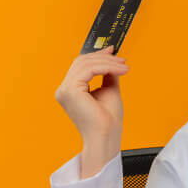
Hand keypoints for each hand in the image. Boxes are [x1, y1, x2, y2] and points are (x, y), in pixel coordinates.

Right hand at [54, 46, 129, 174]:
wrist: (107, 136)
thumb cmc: (107, 120)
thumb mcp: (109, 90)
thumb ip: (107, 74)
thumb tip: (112, 59)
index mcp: (70, 91)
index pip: (80, 66)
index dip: (97, 56)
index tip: (112, 51)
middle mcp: (64, 90)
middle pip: (81, 62)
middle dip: (104, 57)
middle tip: (121, 59)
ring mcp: (65, 90)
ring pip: (86, 63)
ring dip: (108, 62)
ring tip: (123, 67)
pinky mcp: (70, 91)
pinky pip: (89, 69)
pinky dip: (106, 67)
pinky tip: (119, 70)